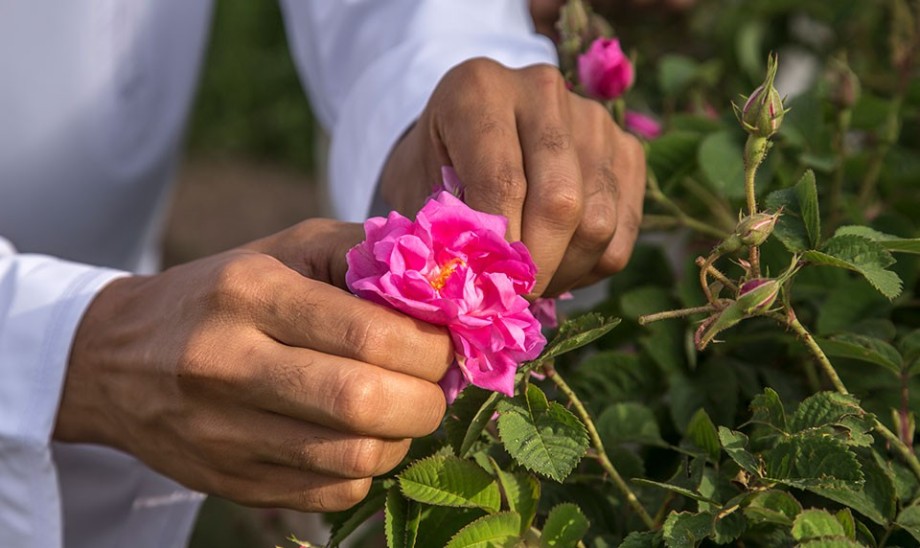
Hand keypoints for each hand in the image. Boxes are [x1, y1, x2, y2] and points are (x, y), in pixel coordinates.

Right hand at [55, 219, 452, 511]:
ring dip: (403, 437)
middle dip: (428, 398)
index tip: (444, 344)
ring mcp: (225, 433)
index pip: (371, 332)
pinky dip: (367, 469)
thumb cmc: (222, 295)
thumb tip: (445, 287)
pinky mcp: (230, 482)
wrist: (116, 359)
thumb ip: (364, 256)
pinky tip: (358, 437)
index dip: (431, 346)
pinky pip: (334, 493)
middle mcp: (229, 364)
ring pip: (358, 457)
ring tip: (399, 409)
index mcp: (251, 293)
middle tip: (435, 384)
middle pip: (366, 402)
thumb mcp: (286, 250)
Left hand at [380, 58, 645, 296]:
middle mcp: (543, 90)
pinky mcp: (626, 148)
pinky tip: (559, 268)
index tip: (489, 289)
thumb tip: (473, 287)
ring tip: (532, 285)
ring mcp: (593, 117)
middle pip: (561, 200)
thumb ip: (442, 232)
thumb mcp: (417, 190)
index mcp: (479, 89)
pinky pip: (624, 230)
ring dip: (566, 272)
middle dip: (538, 267)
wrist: (469, 132)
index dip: (499, 249)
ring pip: (599, 220)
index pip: (502, 181)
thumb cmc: (436, 166)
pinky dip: (592, 266)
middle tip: (515, 299)